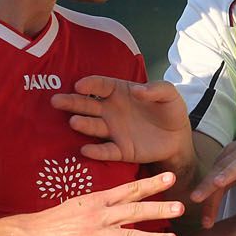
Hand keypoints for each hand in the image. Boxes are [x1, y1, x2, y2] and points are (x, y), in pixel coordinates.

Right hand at [20, 171, 182, 235]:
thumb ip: (105, 209)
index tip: (171, 178)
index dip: (151, 184)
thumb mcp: (82, 207)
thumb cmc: (56, 222)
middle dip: (158, 208)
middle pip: (133, 211)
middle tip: (181, 207)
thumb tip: (123, 211)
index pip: (129, 190)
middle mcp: (99, 216)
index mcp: (98, 201)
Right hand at [50, 76, 194, 166]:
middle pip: (88, 105)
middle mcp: (111, 111)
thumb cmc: (170, 110)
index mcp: (120, 92)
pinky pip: (106, 151)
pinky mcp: (121, 150)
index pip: (101, 86)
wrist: (178, 138)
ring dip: (83, 124)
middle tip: (56, 101)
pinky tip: (86, 150)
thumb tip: (138, 90)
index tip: (79, 85)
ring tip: (74, 122)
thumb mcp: (170, 94)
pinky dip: (96, 151)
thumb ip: (157, 89)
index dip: (90, 84)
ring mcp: (114, 131)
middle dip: (72, 102)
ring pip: (94, 127)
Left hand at [191, 134, 235, 227]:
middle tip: (195, 199)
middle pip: (223, 169)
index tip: (203, 221)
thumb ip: (227, 181)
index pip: (214, 175)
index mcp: (232, 154)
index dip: (206, 195)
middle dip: (209, 185)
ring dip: (230, 172)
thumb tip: (208, 200)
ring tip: (218, 183)